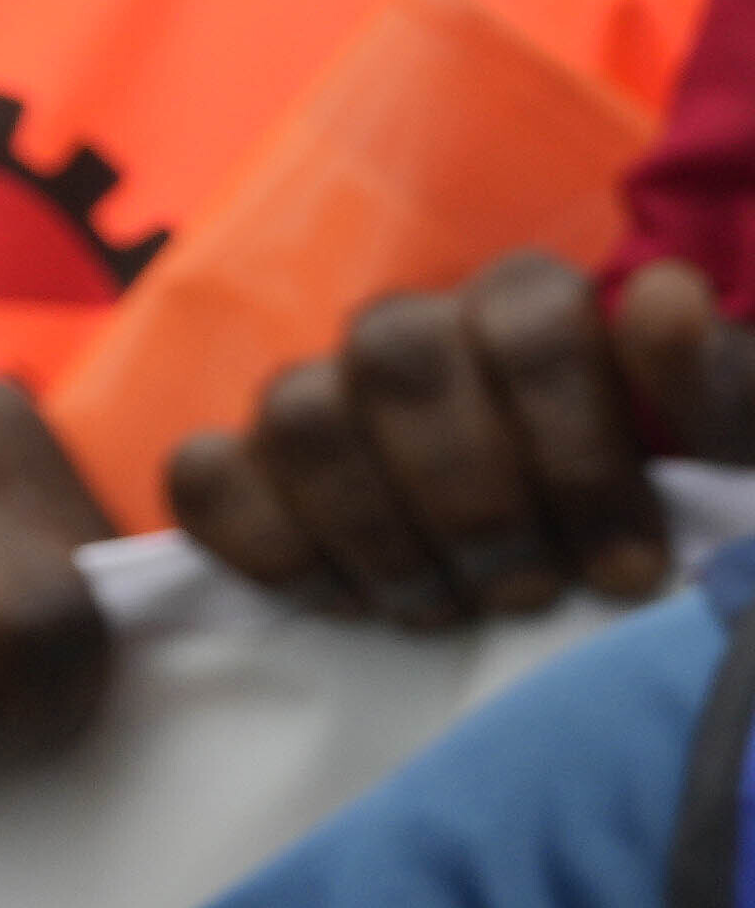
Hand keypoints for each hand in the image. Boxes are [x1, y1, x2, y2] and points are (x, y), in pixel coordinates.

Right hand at [171, 251, 741, 628]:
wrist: (560, 593)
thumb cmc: (651, 523)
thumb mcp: (719, 465)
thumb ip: (718, 391)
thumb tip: (668, 298)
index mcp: (529, 309)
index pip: (532, 318)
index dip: (575, 447)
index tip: (626, 569)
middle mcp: (412, 334)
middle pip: (397, 354)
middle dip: (469, 493)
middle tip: (529, 592)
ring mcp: (315, 396)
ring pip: (299, 413)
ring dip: (376, 528)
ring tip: (444, 610)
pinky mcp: (239, 467)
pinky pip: (203, 474)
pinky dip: (264, 540)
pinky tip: (341, 601)